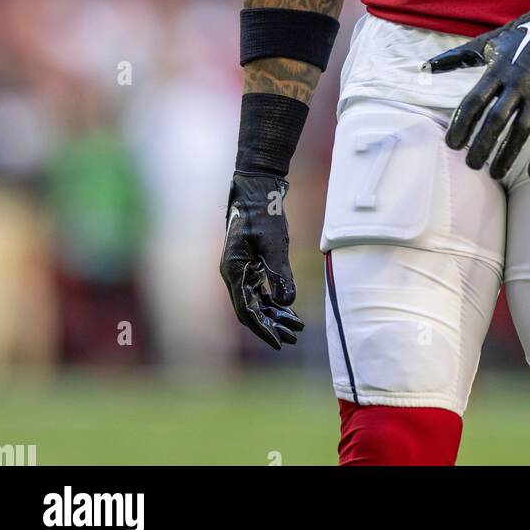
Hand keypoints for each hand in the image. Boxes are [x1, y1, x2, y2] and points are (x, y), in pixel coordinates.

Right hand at [220, 171, 303, 349]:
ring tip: (296, 326)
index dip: (263, 328)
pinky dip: (274, 299)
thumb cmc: (263, 212)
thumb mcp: (274, 243)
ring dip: (275, 314)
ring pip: (256, 300)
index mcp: (233, 270)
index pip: (246, 310)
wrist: (257, 188)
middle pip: (251, 309)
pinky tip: (289, 308)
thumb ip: (279, 273)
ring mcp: (241, 268)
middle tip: (294, 337)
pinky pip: (260, 288)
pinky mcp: (249, 263)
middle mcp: (233, 273)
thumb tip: (287, 303)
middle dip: (272, 325)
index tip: (280, 342)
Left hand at [424, 0, 529, 180]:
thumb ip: (455, 58)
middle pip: (496, 119)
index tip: (451, 144)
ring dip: (507, 154)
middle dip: (482, 144)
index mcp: (497, 70)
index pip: (474, 102)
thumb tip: (425, 67)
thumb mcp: (486, 44)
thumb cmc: (517, 36)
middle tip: (471, 164)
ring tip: (494, 173)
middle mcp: (518, 83)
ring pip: (521, 129)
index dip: (462, 124)